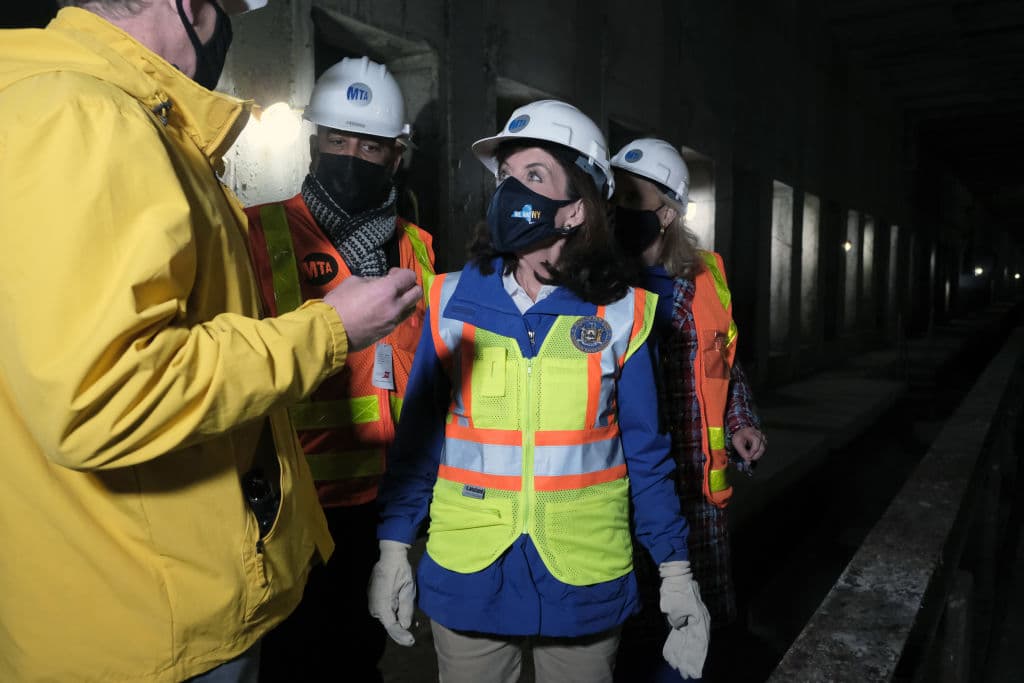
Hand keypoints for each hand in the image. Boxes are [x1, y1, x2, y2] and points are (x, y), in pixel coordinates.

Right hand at [324, 268, 421, 351]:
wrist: (329, 331)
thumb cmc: (338, 302)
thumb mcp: (355, 281)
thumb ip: (374, 281)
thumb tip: (381, 283)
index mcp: (388, 289)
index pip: (410, 277)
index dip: (402, 273)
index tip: (391, 274)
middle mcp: (396, 306)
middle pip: (417, 293)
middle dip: (409, 286)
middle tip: (396, 286)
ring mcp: (393, 321)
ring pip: (411, 308)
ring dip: (405, 301)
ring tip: (391, 299)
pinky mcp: (388, 332)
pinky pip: (400, 319)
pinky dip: (396, 312)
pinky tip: (383, 311)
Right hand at [367, 539, 416, 645]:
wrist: (390, 556)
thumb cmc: (401, 571)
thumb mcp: (408, 589)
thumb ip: (406, 608)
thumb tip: (405, 626)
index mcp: (382, 605)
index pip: (392, 627)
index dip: (401, 636)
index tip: (411, 641)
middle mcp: (374, 606)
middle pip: (389, 624)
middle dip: (400, 630)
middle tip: (412, 635)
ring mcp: (372, 602)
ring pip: (387, 618)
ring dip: (398, 621)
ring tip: (411, 622)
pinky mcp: (374, 598)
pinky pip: (385, 610)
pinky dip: (394, 613)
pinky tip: (403, 614)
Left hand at [659, 561, 709, 678]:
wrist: (677, 577)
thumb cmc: (677, 590)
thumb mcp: (676, 607)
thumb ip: (678, 620)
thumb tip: (678, 626)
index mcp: (699, 619)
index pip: (698, 643)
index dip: (695, 657)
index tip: (692, 669)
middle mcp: (699, 622)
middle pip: (695, 645)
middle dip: (690, 659)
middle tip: (687, 673)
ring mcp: (693, 620)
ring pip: (689, 641)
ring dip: (685, 654)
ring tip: (681, 667)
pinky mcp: (686, 618)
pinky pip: (683, 634)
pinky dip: (678, 644)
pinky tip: (672, 653)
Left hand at [731, 426, 765, 463]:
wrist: (740, 431)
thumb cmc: (738, 436)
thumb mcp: (737, 443)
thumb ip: (742, 452)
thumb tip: (748, 461)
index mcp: (751, 432)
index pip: (756, 441)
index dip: (753, 451)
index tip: (748, 457)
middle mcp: (758, 433)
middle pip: (761, 446)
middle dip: (756, 455)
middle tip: (750, 459)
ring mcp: (762, 437)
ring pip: (763, 448)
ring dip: (758, 455)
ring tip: (751, 457)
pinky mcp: (763, 440)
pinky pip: (763, 448)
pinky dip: (759, 452)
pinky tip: (753, 454)